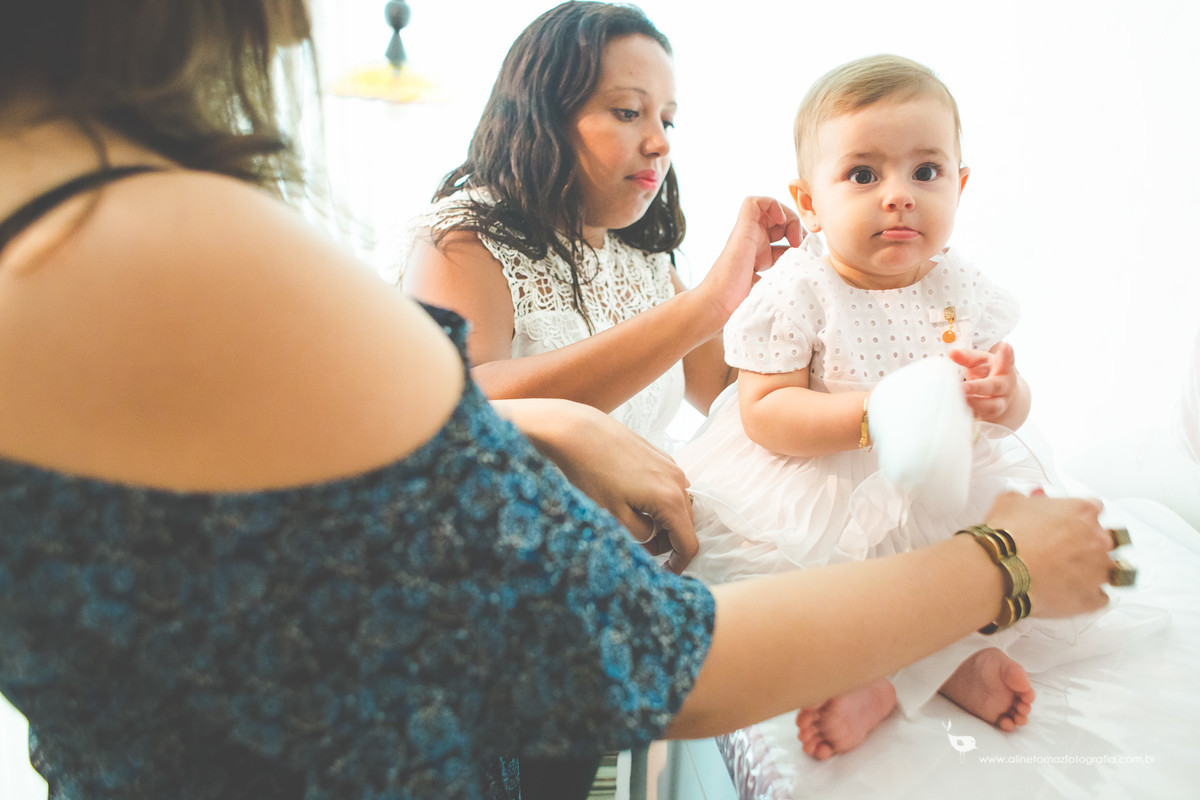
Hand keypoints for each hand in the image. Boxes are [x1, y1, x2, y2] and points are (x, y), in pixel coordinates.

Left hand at [494, 398, 697, 572]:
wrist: (577, 431)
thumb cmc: (592, 473)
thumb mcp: (614, 516)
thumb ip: (641, 535)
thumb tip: (653, 540)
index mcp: (671, 500)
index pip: (689, 543)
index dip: (679, 564)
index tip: (666, 573)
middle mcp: (678, 481)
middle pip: (685, 524)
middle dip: (668, 542)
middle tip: (642, 550)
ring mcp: (670, 465)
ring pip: (676, 504)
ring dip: (662, 520)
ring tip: (633, 524)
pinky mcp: (658, 455)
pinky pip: (667, 486)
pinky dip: (657, 501)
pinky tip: (631, 500)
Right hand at [699, 196, 801, 319]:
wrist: (719, 303)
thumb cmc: (741, 302)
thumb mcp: (772, 288)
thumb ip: (784, 279)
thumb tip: (804, 275)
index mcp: (761, 255)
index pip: (784, 237)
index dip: (798, 240)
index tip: (805, 254)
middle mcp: (754, 241)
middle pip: (779, 219)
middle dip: (796, 226)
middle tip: (802, 244)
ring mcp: (747, 234)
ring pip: (770, 207)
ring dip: (788, 216)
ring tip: (794, 236)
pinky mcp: (742, 228)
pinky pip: (754, 202)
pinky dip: (771, 204)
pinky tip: (782, 221)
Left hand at [949, 342, 1024, 424]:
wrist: (1001, 397)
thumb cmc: (987, 374)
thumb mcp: (980, 362)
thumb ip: (967, 357)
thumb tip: (952, 353)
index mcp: (1003, 369)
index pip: (1007, 361)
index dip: (1006, 355)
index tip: (1006, 346)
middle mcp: (1004, 387)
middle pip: (994, 387)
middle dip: (979, 388)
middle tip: (964, 387)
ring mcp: (998, 404)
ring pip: (990, 407)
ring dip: (974, 404)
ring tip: (958, 400)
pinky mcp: (988, 417)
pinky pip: (979, 418)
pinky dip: (967, 415)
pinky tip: (955, 412)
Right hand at [983, 492, 1113, 616]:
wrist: (1002, 570)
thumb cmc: (1007, 536)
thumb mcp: (1010, 502)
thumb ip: (1026, 498)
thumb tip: (1029, 498)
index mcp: (1083, 511)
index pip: (1094, 507)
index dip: (1080, 515)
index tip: (1070, 521)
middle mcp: (1098, 539)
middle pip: (1112, 538)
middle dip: (1096, 543)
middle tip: (1075, 549)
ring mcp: (1099, 570)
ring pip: (1115, 570)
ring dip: (1101, 571)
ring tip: (1081, 575)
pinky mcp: (1093, 598)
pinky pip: (1101, 598)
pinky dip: (1091, 597)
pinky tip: (1075, 594)